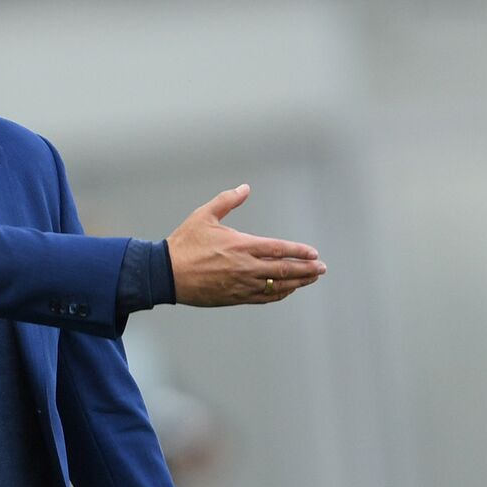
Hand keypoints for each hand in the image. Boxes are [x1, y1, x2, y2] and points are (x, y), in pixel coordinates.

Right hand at [166, 184, 325, 305]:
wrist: (166, 273)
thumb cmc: (184, 244)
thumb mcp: (203, 216)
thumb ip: (227, 201)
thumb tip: (245, 188)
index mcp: (241, 245)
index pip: (278, 249)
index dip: (299, 252)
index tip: (313, 254)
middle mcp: (245, 266)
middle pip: (284, 270)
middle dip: (306, 269)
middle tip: (321, 269)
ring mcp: (240, 284)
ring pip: (276, 285)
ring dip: (297, 283)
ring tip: (310, 280)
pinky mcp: (233, 297)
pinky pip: (263, 297)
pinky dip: (278, 294)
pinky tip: (286, 291)